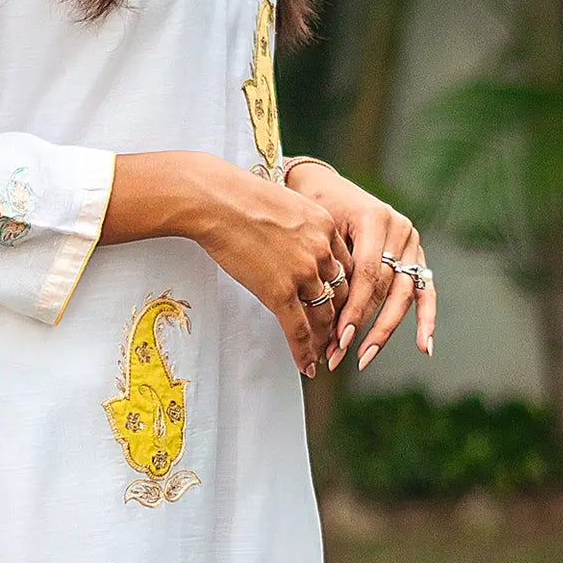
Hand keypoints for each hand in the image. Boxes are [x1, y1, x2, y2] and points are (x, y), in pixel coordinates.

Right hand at [100, 152, 358, 373]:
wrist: (217, 200)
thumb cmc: (239, 195)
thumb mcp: (284, 203)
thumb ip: (297, 225)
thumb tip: (289, 237)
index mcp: (326, 225)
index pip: (346, 266)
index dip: (345, 290)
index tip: (341, 304)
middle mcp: (321, 250)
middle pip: (340, 294)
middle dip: (340, 318)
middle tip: (338, 337)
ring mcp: (302, 272)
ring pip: (323, 315)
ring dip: (324, 339)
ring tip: (324, 355)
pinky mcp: (279, 292)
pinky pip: (298, 330)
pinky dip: (305, 352)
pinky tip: (307, 367)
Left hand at [281, 159, 434, 371]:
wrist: (324, 187)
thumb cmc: (314, 208)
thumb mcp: (319, 230)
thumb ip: (332, 266)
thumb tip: (325, 318)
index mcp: (375, 218)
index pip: (368, 274)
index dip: (355, 308)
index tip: (338, 337)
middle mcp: (399, 229)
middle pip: (387, 288)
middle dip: (364, 325)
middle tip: (342, 353)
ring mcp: (412, 242)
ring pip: (404, 294)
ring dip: (385, 330)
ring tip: (366, 357)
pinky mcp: (416, 255)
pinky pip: (424, 291)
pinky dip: (425, 318)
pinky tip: (424, 345)